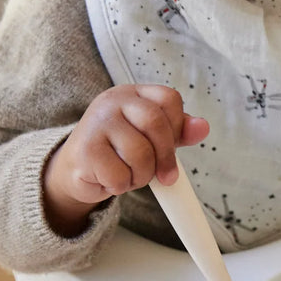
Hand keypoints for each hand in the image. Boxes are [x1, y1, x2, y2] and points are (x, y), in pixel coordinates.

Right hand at [43, 84, 208, 235]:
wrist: (78, 168)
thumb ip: (179, 132)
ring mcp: (96, 123)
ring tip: (131, 175)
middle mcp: (112, 102)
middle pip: (155, 122)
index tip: (173, 145)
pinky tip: (112, 179)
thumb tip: (203, 127)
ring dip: (143, 175)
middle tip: (166, 176)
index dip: (178, 126)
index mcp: (134, 94)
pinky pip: (120, 174)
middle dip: (166, 156)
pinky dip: (122, 185)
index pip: (169, 98)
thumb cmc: (120, 150)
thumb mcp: (152, 137)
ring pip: (139, 153)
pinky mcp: (85, 150)